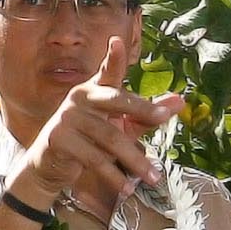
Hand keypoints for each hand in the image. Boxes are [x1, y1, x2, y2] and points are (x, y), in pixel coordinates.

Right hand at [12, 39, 183, 219]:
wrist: (49, 166)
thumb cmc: (89, 141)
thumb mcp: (120, 126)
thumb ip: (147, 114)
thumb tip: (181, 101)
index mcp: (95, 90)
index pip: (108, 72)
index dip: (113, 57)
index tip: (117, 41)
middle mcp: (80, 98)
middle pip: (115, 100)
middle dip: (142, 108)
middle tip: (164, 116)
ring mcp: (67, 118)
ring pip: (109, 138)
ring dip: (134, 161)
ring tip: (153, 177)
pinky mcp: (58, 139)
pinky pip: (94, 159)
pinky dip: (114, 176)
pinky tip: (127, 187)